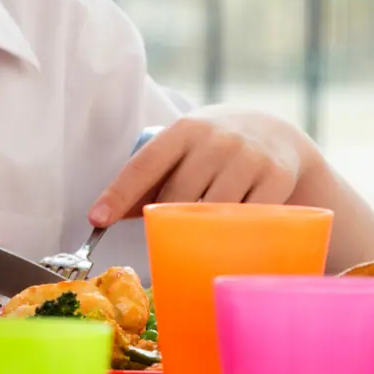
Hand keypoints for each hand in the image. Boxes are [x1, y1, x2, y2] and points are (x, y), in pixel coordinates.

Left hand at [89, 108, 307, 225]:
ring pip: (213, 210)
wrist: (276, 132)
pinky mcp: (276, 177)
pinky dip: (236, 233)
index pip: (144, 165)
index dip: (118, 194)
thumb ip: (148, 181)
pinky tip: (232, 238)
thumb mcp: (181, 151)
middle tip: (165, 237)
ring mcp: (248, 158)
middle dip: (166, 220)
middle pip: (178, 194)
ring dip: (200, 231)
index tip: (96, 220)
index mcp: (183, 131)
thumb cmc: (213, 148)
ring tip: (197, 242)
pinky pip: (249, 217)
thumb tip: (105, 217)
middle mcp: (215, 141)